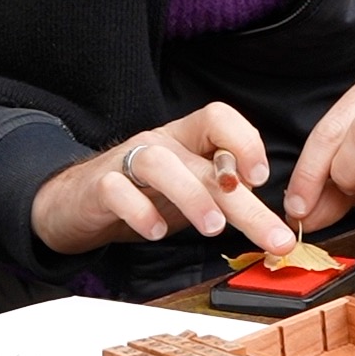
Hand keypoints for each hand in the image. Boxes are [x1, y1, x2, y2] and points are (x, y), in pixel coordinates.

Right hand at [32, 103, 297, 257]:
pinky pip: (118, 191)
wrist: (78, 203)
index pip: (219, 119)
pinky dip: (139, 211)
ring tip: (213, 228)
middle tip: (272, 236)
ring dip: (192, 196)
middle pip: (204, 162)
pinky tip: (156, 231)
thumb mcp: (192, 191)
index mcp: (187, 139)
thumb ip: (228, 198)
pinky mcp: (99, 187)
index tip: (262, 180)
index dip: (245, 142)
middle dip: (243, 201)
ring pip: (161, 164)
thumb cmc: (144, 195)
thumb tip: (276, 224)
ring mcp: (128, 162)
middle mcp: (160, 143)